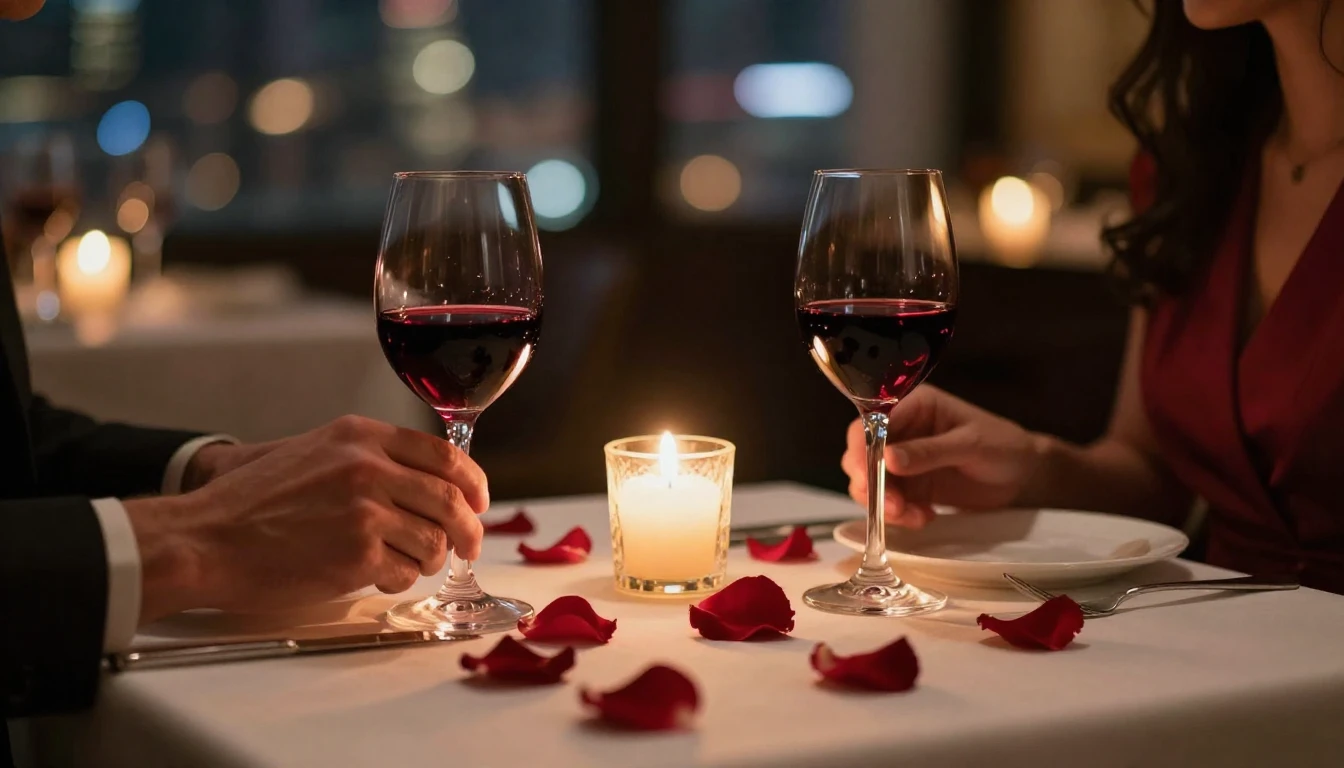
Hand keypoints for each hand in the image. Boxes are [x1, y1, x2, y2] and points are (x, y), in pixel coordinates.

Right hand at [127, 415, 488, 621]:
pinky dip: (398, 578)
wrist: (204, 538)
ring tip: (406, 562)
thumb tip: (430, 481)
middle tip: (469, 546)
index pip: (442, 454)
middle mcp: (367, 466)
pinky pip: (404, 570)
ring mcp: (364, 509)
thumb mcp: (314, 453)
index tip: (478, 502)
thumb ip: (370, 459)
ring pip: (433, 539)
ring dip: (430, 558)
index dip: (471, 482)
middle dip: (469, 528)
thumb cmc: (253, 503)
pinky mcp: (357, 552)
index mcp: (359, 436)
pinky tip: (374, 574)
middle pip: (450, 499)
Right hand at [841, 387, 1041, 527]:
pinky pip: (889, 501)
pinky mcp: (911, 486)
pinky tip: (924, 517)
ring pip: (871, 481)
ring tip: (913, 516)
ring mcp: (903, 460)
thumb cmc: (1004, 446)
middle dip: (870, 482)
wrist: (1025, 476)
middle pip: (862, 453)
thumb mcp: (970, 445)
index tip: (864, 475)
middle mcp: (902, 430)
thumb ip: (929, 451)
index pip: (872, 422)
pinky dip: (900, 515)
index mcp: (914, 406)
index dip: (862, 447)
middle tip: (893, 506)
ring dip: (884, 503)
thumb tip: (888, 458)